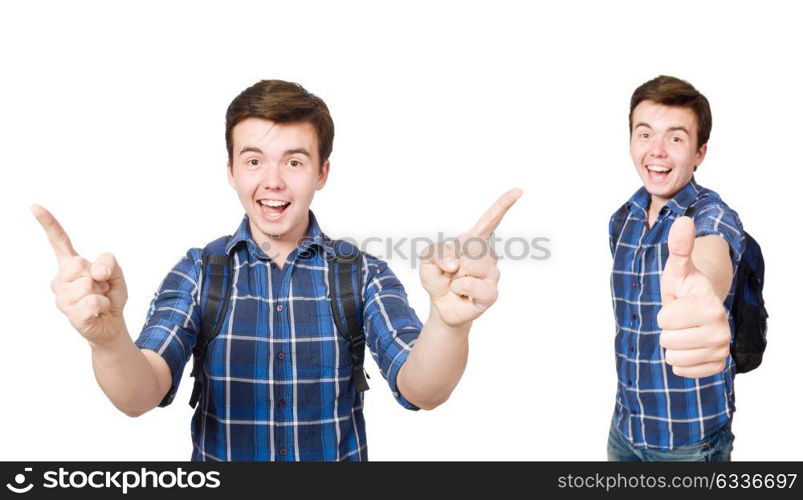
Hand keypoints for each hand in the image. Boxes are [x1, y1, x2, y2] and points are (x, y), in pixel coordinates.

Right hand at [32, 205, 127, 346]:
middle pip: (80, 263)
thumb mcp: (116, 274)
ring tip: (98, 299)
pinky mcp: (70, 314)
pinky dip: (103, 305)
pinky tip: (97, 311)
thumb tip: (96, 273)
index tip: (35, 207)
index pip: (59, 241)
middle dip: (99, 275)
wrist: (112, 325)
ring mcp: (62, 298)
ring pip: (88, 284)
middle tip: (100, 288)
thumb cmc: (109, 296)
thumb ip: (109, 264)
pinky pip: (93, 302)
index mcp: (70, 265)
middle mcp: (60, 279)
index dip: (48, 224)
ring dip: (102, 292)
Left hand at [419, 188, 521, 326]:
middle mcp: (488, 255)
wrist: (440, 305)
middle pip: (472, 245)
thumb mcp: (427, 260)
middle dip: (452, 258)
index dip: (503, 205)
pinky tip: (462, 292)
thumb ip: (437, 253)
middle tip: (451, 271)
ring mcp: (492, 274)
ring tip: (457, 283)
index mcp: (474, 241)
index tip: (518, 191)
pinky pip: (474, 285)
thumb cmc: (438, 278)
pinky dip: (460, 288)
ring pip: (472, 265)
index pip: (490, 220)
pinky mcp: (492, 293)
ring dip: (455, 275)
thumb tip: (456, 264)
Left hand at [658, 216, 729, 377]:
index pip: (663, 320)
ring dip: (672, 345)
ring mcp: (721, 349)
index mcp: (710, 306)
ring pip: (672, 358)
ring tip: (684, 331)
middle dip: (667, 330)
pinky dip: (680, 361)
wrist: (700, 309)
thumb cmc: (684, 288)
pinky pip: (682, 372)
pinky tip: (689, 346)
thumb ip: (679, 247)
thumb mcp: (678, 268)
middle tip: (680, 320)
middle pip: (667, 341)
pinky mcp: (717, 366)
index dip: (663, 311)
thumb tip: (683, 220)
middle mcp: (721, 329)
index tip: (677, 304)